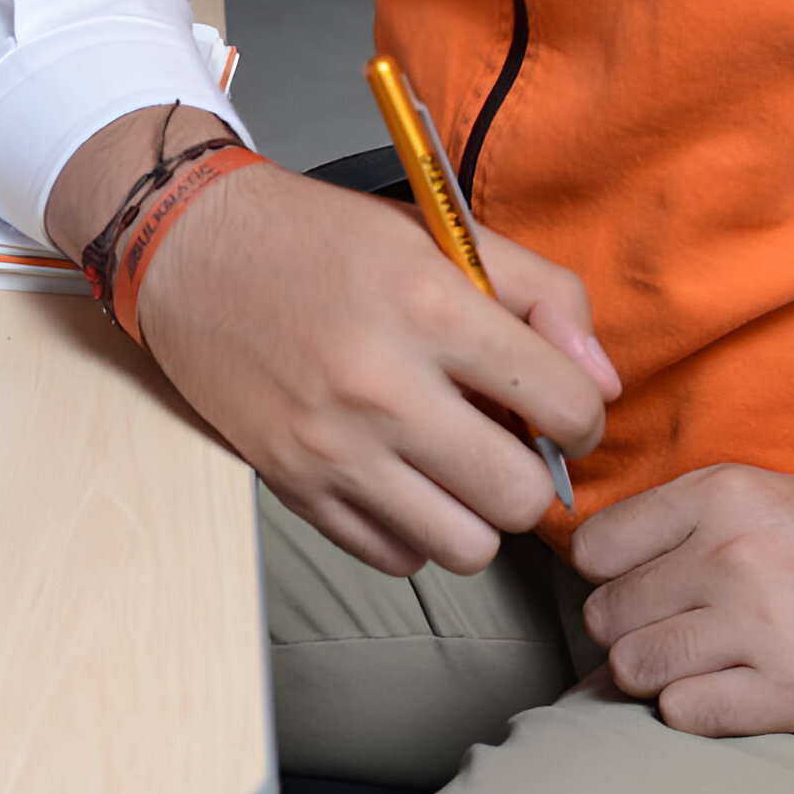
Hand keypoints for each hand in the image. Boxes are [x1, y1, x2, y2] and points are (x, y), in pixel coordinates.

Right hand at [48, 107, 616, 575]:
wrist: (190, 250)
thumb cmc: (319, 239)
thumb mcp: (441, 235)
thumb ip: (542, 295)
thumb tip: (603, 385)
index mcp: (429, 308)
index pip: (566, 405)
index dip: (582, 413)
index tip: (560, 408)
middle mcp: (383, 388)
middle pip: (520, 497)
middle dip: (533, 476)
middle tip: (509, 443)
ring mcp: (333, 448)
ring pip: (464, 547)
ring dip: (476, 515)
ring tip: (457, 469)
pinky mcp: (294, 487)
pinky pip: (395, 558)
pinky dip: (413, 533)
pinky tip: (402, 480)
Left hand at [569, 463, 793, 753]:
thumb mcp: (783, 499)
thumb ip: (697, 519)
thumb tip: (605, 563)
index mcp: (727, 495)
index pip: (597, 545)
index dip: (608, 575)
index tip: (635, 588)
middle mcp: (733, 554)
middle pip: (607, 611)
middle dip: (629, 632)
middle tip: (671, 637)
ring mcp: (760, 626)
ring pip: (634, 666)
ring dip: (657, 677)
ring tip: (699, 669)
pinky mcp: (790, 694)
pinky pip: (683, 712)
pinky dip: (696, 711)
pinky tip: (732, 696)